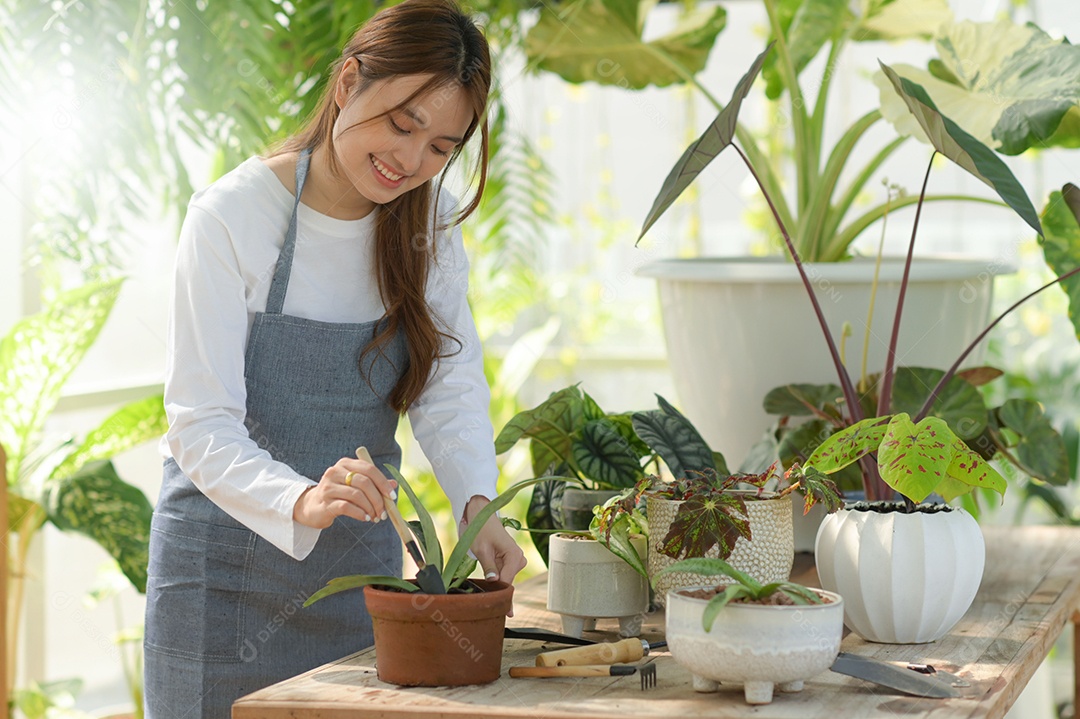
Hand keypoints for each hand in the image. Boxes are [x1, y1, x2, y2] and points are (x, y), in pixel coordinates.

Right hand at [293, 455, 397, 528]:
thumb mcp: (356, 486)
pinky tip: (365, 518)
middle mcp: (335, 472)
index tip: (392, 497)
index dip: (383, 483)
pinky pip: (347, 507)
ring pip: (356, 495)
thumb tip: (394, 484)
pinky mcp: (325, 502)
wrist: (313, 506)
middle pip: (364, 482)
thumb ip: (374, 484)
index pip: (369, 469)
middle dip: (378, 499)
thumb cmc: (339, 494)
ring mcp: (328, 487)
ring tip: (375, 517)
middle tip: (383, 512)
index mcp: (345, 464)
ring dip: (370, 508)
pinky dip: (360, 513)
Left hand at [462, 495, 526, 615]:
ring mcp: (513, 560)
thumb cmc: (480, 529)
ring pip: (505, 580)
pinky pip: (503, 574)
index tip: (500, 611)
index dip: (501, 596)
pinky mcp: (507, 560)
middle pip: (508, 582)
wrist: (480, 515)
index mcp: (514, 556)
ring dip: (496, 585)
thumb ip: (489, 566)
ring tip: (485, 590)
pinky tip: (490, 586)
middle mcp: (518, 559)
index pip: (507, 582)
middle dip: (499, 592)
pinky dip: (496, 580)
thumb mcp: (481, 549)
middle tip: (493, 609)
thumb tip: (494, 582)